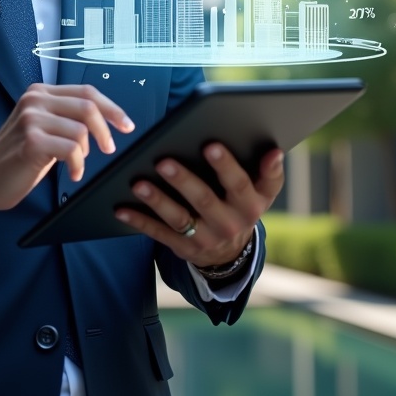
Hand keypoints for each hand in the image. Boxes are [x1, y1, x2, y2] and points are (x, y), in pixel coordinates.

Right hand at [0, 83, 134, 220]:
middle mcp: (35, 100)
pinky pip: (72, 149)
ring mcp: (31, 119)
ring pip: (81, 130)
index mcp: (40, 93)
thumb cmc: (16, 158)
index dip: (111, 108)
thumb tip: (104, 118)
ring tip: (76, 164)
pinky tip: (73, 173)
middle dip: (107, 129)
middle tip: (109, 148)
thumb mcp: (42, 128)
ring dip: (85, 152)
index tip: (126, 124)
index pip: (86, 92)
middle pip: (88, 105)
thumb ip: (66, 116)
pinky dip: (78, 164)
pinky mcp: (31, 141)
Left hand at [114, 144, 283, 268]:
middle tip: (163, 161)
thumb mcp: (263, 191)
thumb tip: (274, 150)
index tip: (210, 144)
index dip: (226, 166)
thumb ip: (268, 171)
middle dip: (183, 180)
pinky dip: (139, 220)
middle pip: (204, 200)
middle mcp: (230, 224)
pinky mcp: (184, 249)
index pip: (239, 184)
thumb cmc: (244, 202)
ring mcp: (206, 239)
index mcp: (250, 205)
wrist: (233, 251)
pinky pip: (159, 234)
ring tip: (138, 182)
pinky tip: (121, 206)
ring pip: (179, 218)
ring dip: (157, 200)